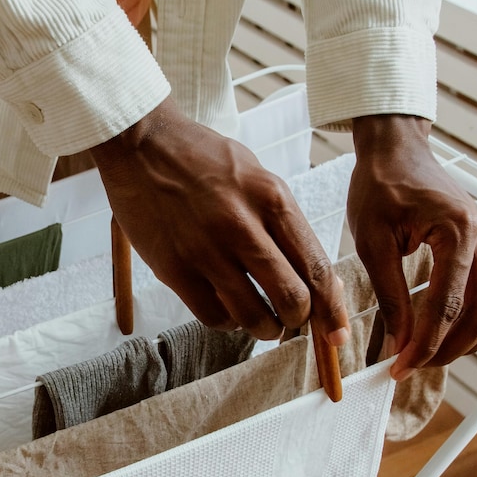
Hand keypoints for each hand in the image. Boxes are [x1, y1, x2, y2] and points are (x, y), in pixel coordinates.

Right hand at [90, 97, 349, 346]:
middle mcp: (242, 225)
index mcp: (272, 199)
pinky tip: (227, 310)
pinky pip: (212, 315)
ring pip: (252, 315)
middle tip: (292, 320)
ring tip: (263, 322)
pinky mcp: (174, 268)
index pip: (316, 268)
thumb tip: (317, 276)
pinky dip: (227, 322)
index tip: (336, 331)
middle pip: (291, 298)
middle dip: (300, 321)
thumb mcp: (257, 176)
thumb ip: (285, 222)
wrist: (140, 144)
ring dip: (264, 328)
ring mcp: (205, 250)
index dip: (332, 309)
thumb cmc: (203, 159)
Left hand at [348, 115, 476, 379]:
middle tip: (411, 367)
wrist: (397, 151)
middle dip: (446, 350)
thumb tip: (400, 342)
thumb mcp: (372, 242)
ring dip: (469, 343)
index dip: (423, 345)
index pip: (446, 307)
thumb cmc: (380, 187)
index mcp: (458, 232)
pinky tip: (453, 336)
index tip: (399, 367)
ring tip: (430, 356)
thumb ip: (390, 294)